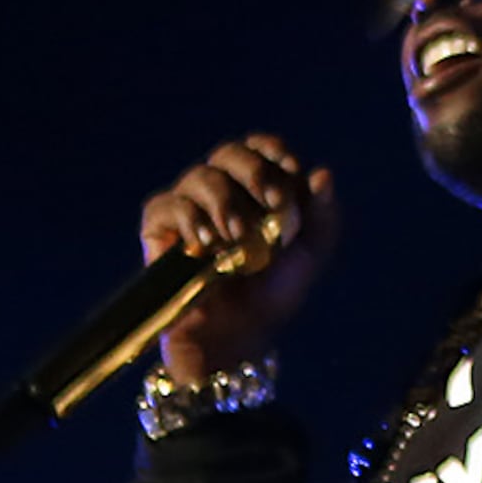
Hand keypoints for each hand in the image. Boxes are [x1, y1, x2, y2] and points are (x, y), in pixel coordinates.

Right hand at [135, 136, 345, 385]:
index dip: (273, 151)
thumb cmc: (272, 293)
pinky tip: (205, 244)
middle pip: (228, 153)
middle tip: (271, 201)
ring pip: (199, 176)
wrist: (236, 335)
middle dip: (253, 171)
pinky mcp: (159, 230)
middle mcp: (220, 190)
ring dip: (223, 200)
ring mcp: (188, 207)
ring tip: (236, 236)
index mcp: (255, 188)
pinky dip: (188, 218)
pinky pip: (166, 204)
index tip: (290, 169)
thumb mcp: (308, 255)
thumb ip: (322, 216)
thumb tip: (323, 172)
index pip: (259, 147)